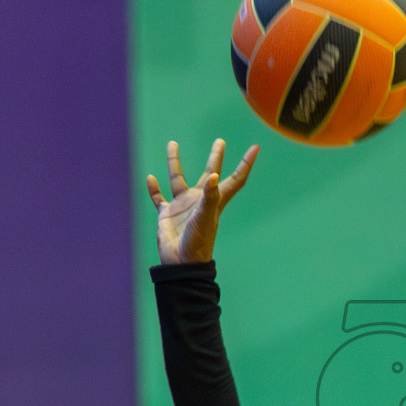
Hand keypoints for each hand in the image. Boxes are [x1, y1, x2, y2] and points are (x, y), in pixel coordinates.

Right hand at [147, 139, 258, 264]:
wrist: (181, 263)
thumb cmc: (197, 242)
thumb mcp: (205, 217)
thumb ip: (209, 197)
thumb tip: (213, 175)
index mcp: (215, 201)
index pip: (235, 179)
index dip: (245, 164)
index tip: (255, 148)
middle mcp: (200, 200)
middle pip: (210, 173)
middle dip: (215, 157)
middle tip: (220, 141)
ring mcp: (183, 206)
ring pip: (178, 179)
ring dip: (175, 163)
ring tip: (172, 143)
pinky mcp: (167, 214)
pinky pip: (159, 198)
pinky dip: (154, 189)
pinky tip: (150, 178)